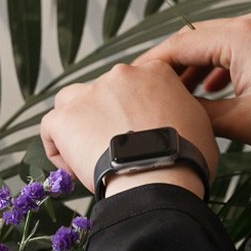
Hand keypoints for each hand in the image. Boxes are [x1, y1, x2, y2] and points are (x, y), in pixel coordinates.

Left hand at [40, 62, 218, 197]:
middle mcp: (121, 74)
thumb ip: (183, 114)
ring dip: (76, 125)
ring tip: (87, 156)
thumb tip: (179, 124)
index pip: (134, 85)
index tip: (134, 138)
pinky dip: (56, 148)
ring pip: (71, 102)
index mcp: (156, 72)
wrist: (159, 177)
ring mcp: (90, 93)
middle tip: (112, 151)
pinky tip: (72, 169)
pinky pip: (50, 127)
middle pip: (103, 92)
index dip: (131, 113)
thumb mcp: (200, 125)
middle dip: (103, 120)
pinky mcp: (65, 117)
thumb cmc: (185, 159)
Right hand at [137, 10, 250, 185]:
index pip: (179, 45)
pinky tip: (213, 90)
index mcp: (239, 37)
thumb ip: (201, 115)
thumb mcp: (243, 122)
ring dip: (195, 68)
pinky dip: (218, 67)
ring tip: (178, 96)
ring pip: (216, 43)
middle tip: (148, 92)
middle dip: (170, 67)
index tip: (131, 86)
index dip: (151, 67)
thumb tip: (173, 118)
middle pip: (195, 39)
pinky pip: (238, 48)